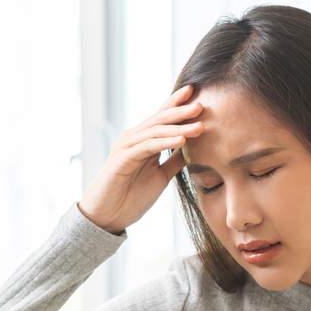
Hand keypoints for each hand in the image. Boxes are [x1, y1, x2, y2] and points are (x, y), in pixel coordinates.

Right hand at [78, 85, 204, 233]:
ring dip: (178, 127)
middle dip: (181, 111)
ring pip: (155, 131)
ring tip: (199, 125)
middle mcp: (134, 139)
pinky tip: (182, 140)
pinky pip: (147, 147)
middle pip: (160, 119)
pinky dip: (165, 142)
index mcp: (144, 141)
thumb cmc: (132, 196)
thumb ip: (174, 161)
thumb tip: (192, 148)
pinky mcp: (122, 159)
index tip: (198, 94)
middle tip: (202, 105)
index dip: (178, 104)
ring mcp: (126, 147)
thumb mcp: (161, 176)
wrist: (109, 216)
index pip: (162, 118)